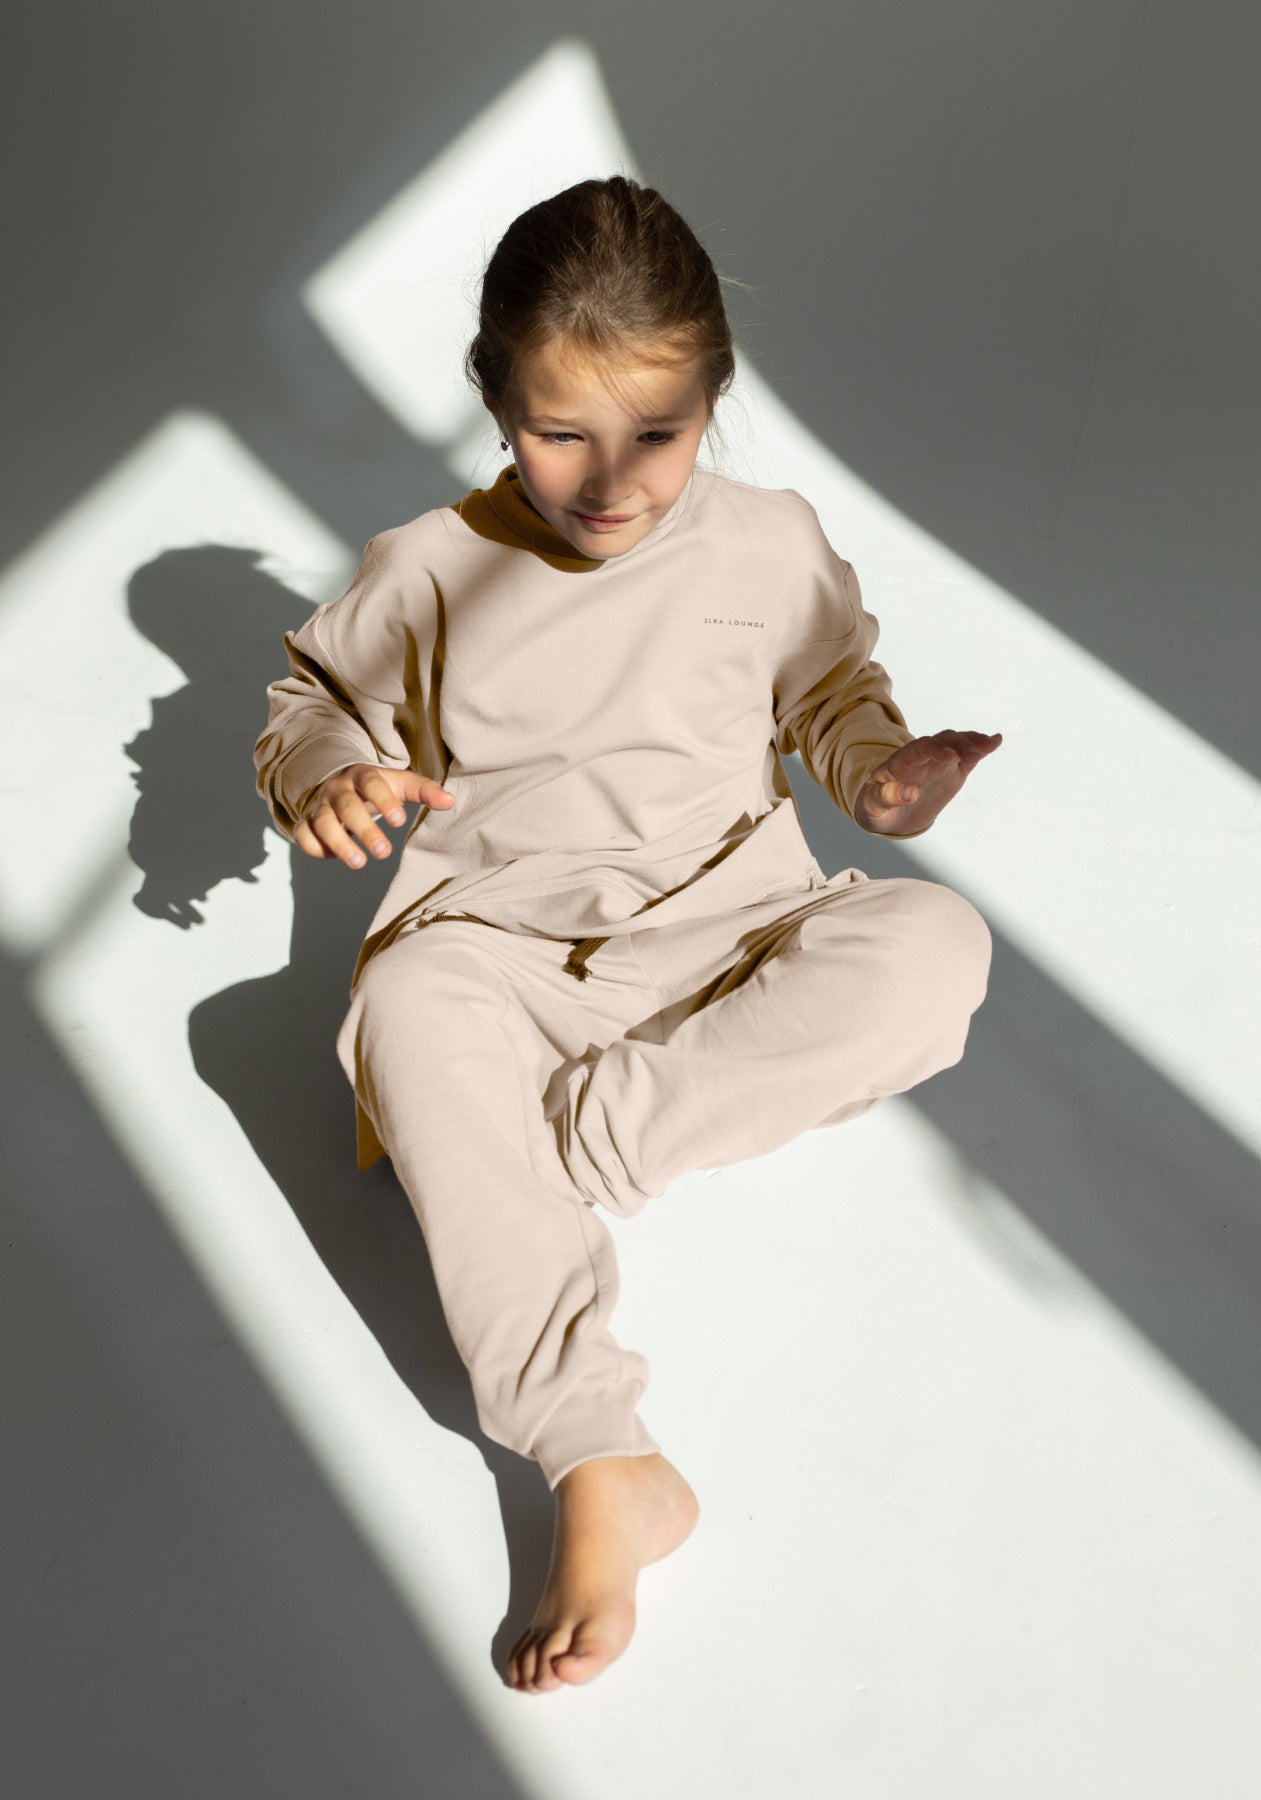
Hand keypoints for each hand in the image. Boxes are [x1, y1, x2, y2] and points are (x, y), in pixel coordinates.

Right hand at [295, 763, 454, 867]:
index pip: (371, 783)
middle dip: (365, 830)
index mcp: (362, 774)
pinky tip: (330, 857)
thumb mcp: (399, 784)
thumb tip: (450, 801)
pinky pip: (303, 834)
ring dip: (339, 843)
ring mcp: (321, 806)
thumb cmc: (377, 787)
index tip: (400, 821)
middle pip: (347, 807)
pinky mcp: (309, 822)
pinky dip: (313, 847)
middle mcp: (339, 789)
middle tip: (384, 853)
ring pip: (322, 822)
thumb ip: (424, 791)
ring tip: (359, 864)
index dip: (384, 801)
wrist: (340, 783)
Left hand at [855, 730, 1001, 835]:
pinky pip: (968, 756)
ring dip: (973, 742)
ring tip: (990, 744)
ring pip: (957, 744)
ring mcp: (939, 762)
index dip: (935, 749)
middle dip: (957, 745)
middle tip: (973, 755)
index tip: (949, 757)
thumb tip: (910, 792)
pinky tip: (996, 741)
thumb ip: (887, 796)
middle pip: (942, 741)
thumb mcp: (873, 804)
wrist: (887, 810)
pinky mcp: (953, 770)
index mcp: (901, 761)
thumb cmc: (876, 804)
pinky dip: (981, 748)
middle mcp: (923, 756)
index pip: (920, 749)